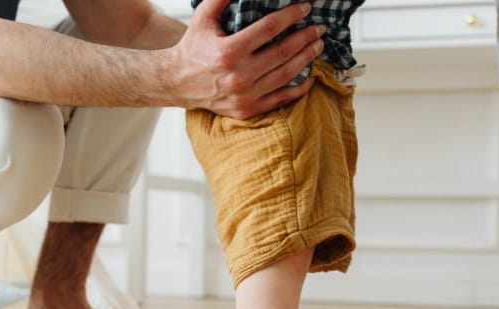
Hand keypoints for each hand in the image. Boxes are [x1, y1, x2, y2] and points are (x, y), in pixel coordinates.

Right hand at [168, 0, 324, 118]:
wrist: (178, 82)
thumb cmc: (193, 46)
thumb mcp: (203, 17)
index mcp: (229, 51)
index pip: (270, 28)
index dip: (291, 16)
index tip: (305, 8)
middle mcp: (239, 75)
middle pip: (283, 53)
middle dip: (306, 38)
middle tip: (320, 28)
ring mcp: (245, 95)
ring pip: (285, 75)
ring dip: (306, 59)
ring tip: (317, 46)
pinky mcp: (247, 109)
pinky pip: (280, 99)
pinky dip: (299, 89)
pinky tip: (311, 77)